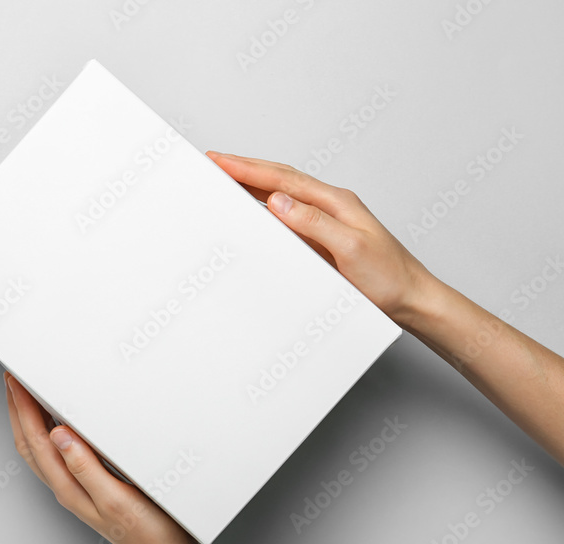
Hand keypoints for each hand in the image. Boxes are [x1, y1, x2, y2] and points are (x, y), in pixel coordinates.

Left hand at [4, 371, 202, 543]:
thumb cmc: (149, 534)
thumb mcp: (116, 499)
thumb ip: (85, 468)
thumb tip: (58, 436)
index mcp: (69, 489)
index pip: (36, 441)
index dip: (22, 408)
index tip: (16, 382)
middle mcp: (67, 489)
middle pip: (30, 444)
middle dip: (17, 411)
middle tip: (12, 381)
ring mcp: (77, 490)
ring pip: (41, 450)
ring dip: (29, 421)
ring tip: (26, 396)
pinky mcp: (90, 488)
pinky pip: (58, 456)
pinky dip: (49, 433)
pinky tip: (59, 423)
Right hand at [206, 152, 439, 329]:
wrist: (412, 299)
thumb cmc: (389, 278)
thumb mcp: (351, 249)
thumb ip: (314, 223)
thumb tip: (278, 201)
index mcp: (336, 202)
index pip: (284, 180)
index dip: (249, 169)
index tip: (220, 161)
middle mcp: (329, 205)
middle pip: (280, 179)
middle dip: (245, 168)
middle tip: (213, 160)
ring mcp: (325, 220)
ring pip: (281, 193)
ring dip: (252, 183)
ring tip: (225, 175)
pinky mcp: (321, 238)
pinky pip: (286, 214)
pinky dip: (264, 205)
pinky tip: (253, 207)